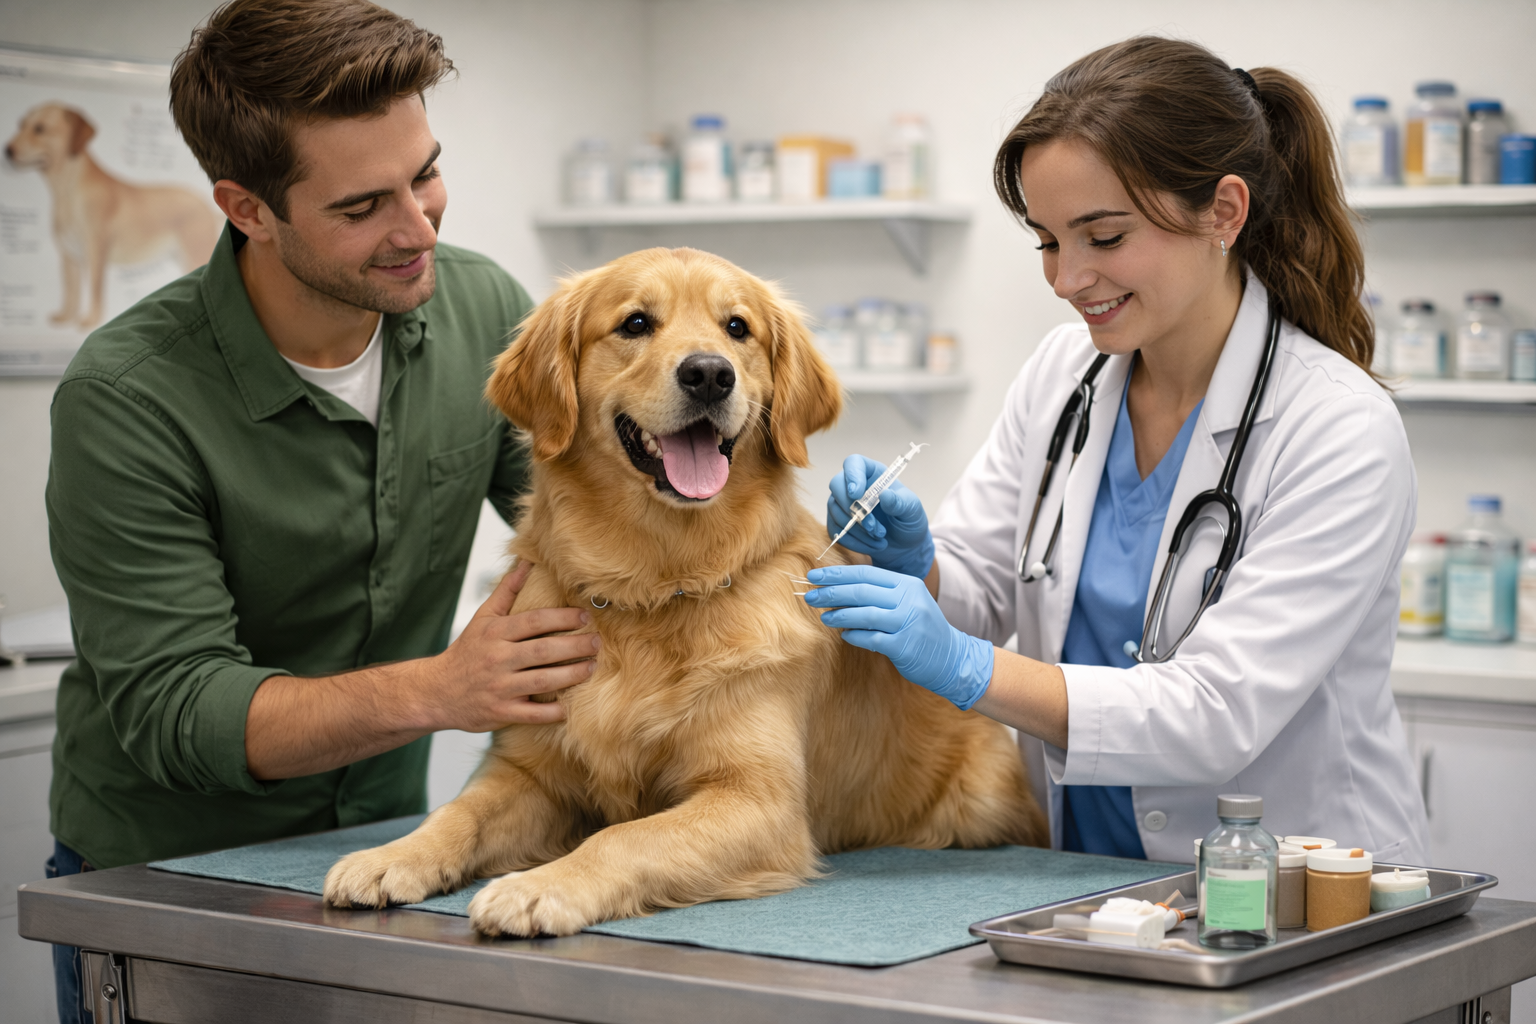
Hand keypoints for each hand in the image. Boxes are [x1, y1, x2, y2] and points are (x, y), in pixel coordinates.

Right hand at [422, 562, 598, 729]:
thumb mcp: (482, 617)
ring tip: (592, 667)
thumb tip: (526, 561)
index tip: (585, 616)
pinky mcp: (501, 712)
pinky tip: (572, 705)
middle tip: (597, 642)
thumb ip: (507, 590)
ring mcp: (500, 688)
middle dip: (575, 646)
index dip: (563, 618)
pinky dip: (555, 711)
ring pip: (544, 681)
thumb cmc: (466, 651)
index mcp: (495, 633)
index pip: (534, 621)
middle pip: (544, 650)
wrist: (436, 691)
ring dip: (573, 674)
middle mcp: (498, 659)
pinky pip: (534, 714)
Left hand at [802, 564, 991, 709]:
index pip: (866, 573)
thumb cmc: (922, 629)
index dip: (837, 574)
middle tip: (809, 595)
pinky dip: (855, 636)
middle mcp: (908, 600)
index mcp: (907, 584)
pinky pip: (871, 638)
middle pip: (861, 591)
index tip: (814, 575)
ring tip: (824, 616)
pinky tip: (845, 635)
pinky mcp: (904, 645)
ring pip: (864, 614)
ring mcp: (907, 622)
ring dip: (839, 615)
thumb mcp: (908, 602)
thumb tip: (839, 588)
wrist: (952, 658)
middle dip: (831, 592)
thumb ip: (881, 593)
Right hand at [825, 454, 934, 578]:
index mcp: (873, 474)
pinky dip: (854, 542)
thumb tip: (884, 495)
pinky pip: (836, 531)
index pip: (854, 463)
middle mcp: (855, 486)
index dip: (852, 475)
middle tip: (873, 527)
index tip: (857, 493)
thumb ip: (900, 503)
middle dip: (852, 509)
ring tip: (880, 539)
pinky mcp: (839, 524)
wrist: (905, 546)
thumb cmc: (909, 521)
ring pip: (835, 511)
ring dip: (857, 530)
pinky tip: (872, 546)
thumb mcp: (912, 511)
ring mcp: (843, 504)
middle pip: (837, 485)